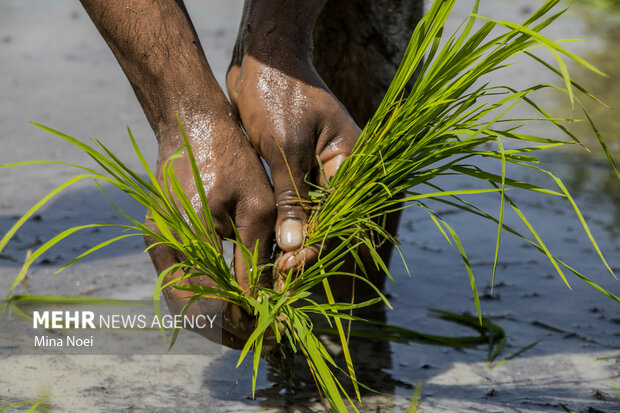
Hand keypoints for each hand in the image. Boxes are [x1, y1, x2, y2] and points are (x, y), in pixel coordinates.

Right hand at [144, 111, 275, 349]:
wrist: (190, 122)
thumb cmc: (230, 156)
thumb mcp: (256, 205)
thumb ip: (257, 256)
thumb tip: (267, 301)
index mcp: (184, 238)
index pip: (213, 303)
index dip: (245, 322)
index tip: (276, 330)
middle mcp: (163, 247)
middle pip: (194, 312)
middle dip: (232, 329)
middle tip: (267, 337)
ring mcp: (157, 244)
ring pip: (187, 302)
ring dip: (220, 319)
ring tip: (254, 325)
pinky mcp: (161, 239)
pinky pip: (184, 283)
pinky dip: (209, 298)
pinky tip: (236, 301)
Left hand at [227, 52, 360, 273]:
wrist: (261, 58)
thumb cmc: (276, 92)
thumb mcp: (284, 146)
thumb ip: (291, 197)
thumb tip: (295, 248)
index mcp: (352, 161)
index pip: (343, 217)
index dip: (318, 246)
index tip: (289, 267)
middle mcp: (342, 171)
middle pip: (331, 224)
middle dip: (307, 253)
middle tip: (278, 281)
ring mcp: (321, 171)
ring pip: (314, 221)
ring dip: (295, 246)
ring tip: (271, 274)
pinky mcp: (300, 171)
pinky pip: (298, 208)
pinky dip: (285, 228)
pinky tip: (269, 249)